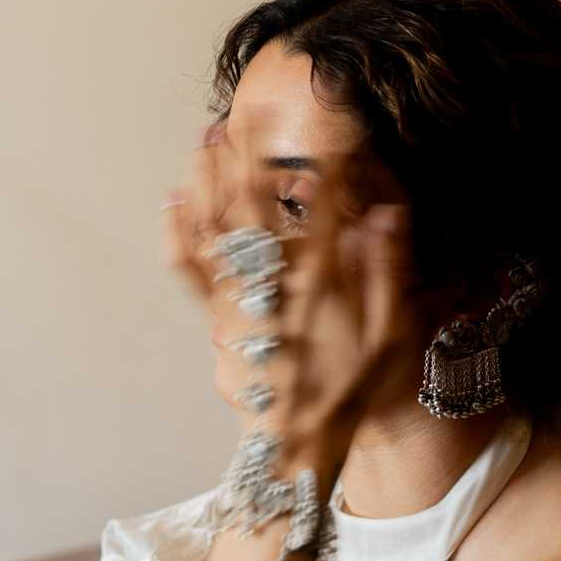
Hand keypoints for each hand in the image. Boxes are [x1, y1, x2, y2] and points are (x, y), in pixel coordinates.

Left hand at [164, 124, 418, 474]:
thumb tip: (386, 216)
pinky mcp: (216, 319)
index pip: (323, 205)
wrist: (294, 446)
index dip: (326, 161)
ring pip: (216, 228)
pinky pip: (189, 269)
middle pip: (256, 206)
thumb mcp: (389, 340)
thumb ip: (388, 274)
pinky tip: (171, 201)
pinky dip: (178, 233)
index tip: (331, 125)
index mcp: (322, 281)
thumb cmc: (346, 395)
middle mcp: (275, 282)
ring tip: (204, 138)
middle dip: (248, 156)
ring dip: (208, 180)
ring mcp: (239, 298)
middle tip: (242, 114)